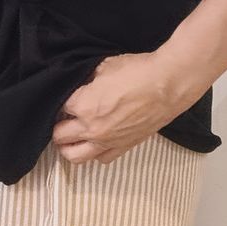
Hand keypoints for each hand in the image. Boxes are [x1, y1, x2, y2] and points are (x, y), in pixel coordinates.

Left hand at [50, 53, 178, 164]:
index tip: (67, 96)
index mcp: (83, 106)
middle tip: (64, 117)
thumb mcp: (105, 66)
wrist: (168, 84)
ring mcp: (107, 141)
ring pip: (75, 156)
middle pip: (60, 136)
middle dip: (58, 125)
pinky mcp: (124, 147)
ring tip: (73, 136)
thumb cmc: (138, 71)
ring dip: (69, 146)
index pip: (59, 107)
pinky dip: (95, 152)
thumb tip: (82, 84)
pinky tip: (97, 141)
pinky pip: (102, 159)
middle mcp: (91, 129)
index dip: (62, 100)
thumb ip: (87, 79)